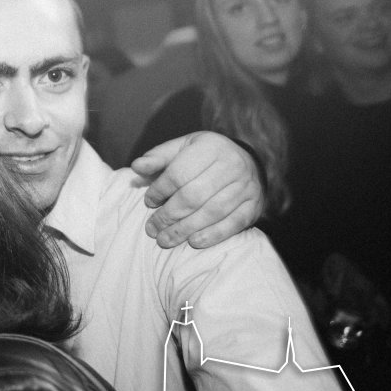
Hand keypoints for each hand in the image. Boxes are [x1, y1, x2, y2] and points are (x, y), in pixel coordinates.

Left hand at [130, 131, 263, 248]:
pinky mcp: (254, 205)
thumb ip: (158, 157)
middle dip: (168, 215)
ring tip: (165, 240)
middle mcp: (231, 165)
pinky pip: (233, 224)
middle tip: (152, 229)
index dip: (160, 191)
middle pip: (194, 196)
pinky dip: (212, 235)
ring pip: (212, 212)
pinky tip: (193, 242)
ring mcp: (246, 186)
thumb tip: (136, 167)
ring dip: (185, 229)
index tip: (148, 202)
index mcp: (210, 147)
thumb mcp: (182, 148)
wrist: (248, 162)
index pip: (179, 173)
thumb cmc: (205, 157)